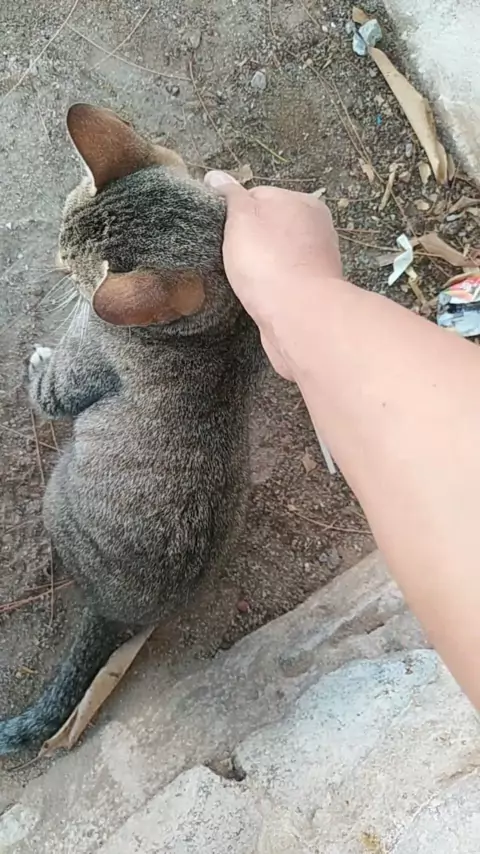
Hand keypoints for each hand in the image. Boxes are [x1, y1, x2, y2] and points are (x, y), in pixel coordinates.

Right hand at [204, 171, 342, 377]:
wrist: (298, 316)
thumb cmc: (268, 261)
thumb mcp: (241, 217)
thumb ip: (230, 196)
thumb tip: (216, 176)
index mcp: (303, 202)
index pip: (260, 196)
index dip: (235, 212)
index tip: (221, 230)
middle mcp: (316, 229)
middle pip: (270, 227)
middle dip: (249, 241)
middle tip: (229, 257)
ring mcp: (316, 263)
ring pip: (276, 257)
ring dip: (259, 267)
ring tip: (242, 279)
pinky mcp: (311, 293)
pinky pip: (283, 282)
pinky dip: (269, 288)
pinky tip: (257, 296)